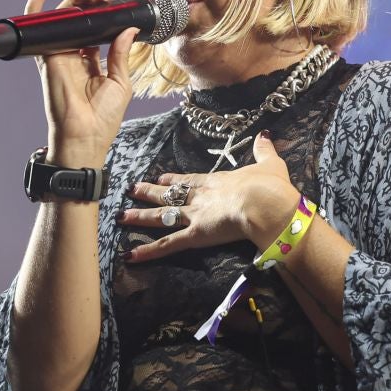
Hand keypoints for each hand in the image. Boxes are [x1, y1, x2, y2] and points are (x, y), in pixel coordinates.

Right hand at [28, 0, 138, 162]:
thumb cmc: (102, 119)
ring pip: (62, 20)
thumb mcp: (120, 82)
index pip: (93, 29)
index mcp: (90, 62)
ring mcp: (59, 56)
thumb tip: (128, 29)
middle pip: (78, 20)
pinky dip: (36, 11)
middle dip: (90, 2)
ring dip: (74, 1)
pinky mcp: (48, 58)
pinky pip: (39, 30)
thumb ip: (120, 54)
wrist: (85, 138)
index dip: (102, 13)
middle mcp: (73, 57)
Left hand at [122, 132, 296, 262]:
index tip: (161, 177)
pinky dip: (148, 251)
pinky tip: (130, 256)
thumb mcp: (270, 165)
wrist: (264, 203)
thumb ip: (264, 151)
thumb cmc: (269, 187)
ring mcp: (195, 215)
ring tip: (120, 216)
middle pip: (170, 194)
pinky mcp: (195, 235)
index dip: (175, 179)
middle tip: (132, 190)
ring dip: (140, 216)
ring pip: (162, 216)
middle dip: (150, 192)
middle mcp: (201, 197)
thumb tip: (265, 135)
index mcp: (217, 181)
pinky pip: (168, 245)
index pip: (190, 180)